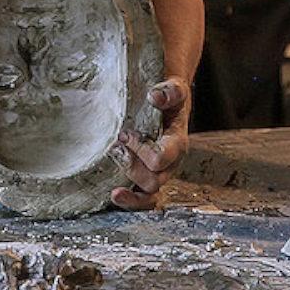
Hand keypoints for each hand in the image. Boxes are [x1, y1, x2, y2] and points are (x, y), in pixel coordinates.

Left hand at [110, 76, 189, 210]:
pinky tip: (115, 196)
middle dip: (131, 166)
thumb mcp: (174, 88)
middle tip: (115, 146)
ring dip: (129, 189)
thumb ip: (170, 91)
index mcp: (177, 143)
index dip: (140, 150)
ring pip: (149, 195)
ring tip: (113, 181)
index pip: (161, 158)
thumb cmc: (169, 95)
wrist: (170, 98)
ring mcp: (159, 172)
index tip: (124, 134)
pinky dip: (130, 201)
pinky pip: (143, 199)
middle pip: (153, 181)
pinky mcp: (147, 176)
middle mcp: (170, 163)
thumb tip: (154, 97)